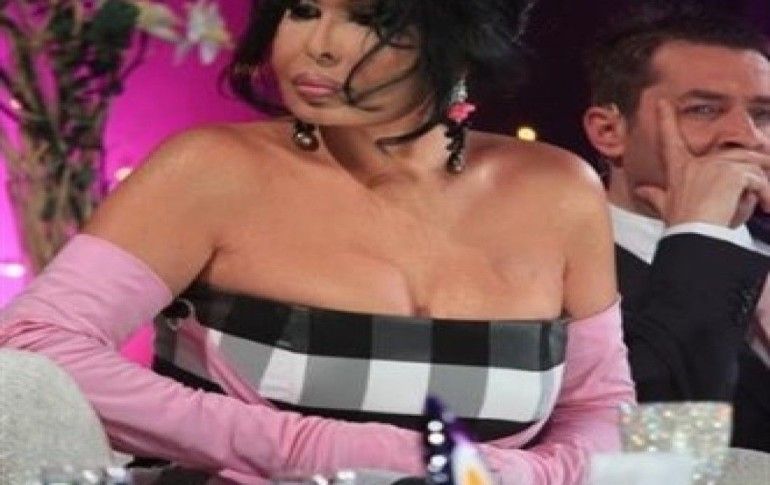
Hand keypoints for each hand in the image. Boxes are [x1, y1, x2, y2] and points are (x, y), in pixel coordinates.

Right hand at [634, 100, 769, 227]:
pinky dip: (765, 193)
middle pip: (734, 156)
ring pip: (750, 167)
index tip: (663, 103)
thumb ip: (655, 196)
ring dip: (762, 185)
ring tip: (766, 202)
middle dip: (756, 168)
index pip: (670, 140)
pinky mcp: (733, 174)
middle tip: (763, 188)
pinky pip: (758, 179)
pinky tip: (764, 206)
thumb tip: (640, 190)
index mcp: (680, 169)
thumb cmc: (682, 224)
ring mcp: (716, 166)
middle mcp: (697, 163)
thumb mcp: (666, 207)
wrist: (694, 234)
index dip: (665, 120)